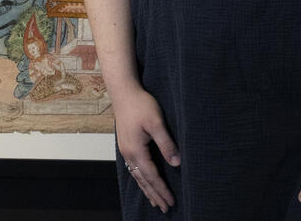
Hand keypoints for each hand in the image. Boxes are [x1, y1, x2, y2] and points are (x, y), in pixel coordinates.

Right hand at [113, 86, 179, 212]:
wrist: (123, 91)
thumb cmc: (140, 104)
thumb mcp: (156, 122)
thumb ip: (166, 143)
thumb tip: (176, 163)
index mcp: (136, 150)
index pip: (151, 176)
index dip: (162, 189)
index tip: (171, 201)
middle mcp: (128, 153)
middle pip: (143, 180)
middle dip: (154, 195)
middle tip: (165, 208)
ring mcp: (125, 149)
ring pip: (136, 176)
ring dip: (147, 189)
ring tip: (155, 201)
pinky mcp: (126, 144)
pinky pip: (132, 168)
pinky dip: (140, 179)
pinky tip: (143, 181)